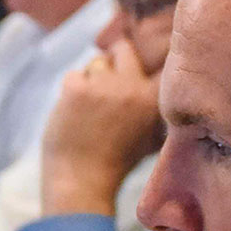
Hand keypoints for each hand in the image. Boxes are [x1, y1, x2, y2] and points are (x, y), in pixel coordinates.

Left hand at [40, 39, 161, 215]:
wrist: (83, 181)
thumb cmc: (117, 162)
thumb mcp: (152, 135)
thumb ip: (156, 106)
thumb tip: (155, 76)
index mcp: (155, 98)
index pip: (159, 59)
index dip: (146, 57)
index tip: (136, 64)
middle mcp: (133, 86)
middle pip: (124, 49)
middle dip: (115, 58)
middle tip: (107, 80)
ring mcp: (104, 85)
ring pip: (96, 63)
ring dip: (92, 79)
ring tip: (91, 107)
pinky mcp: (76, 88)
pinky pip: (74, 75)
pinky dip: (72, 90)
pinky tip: (74, 112)